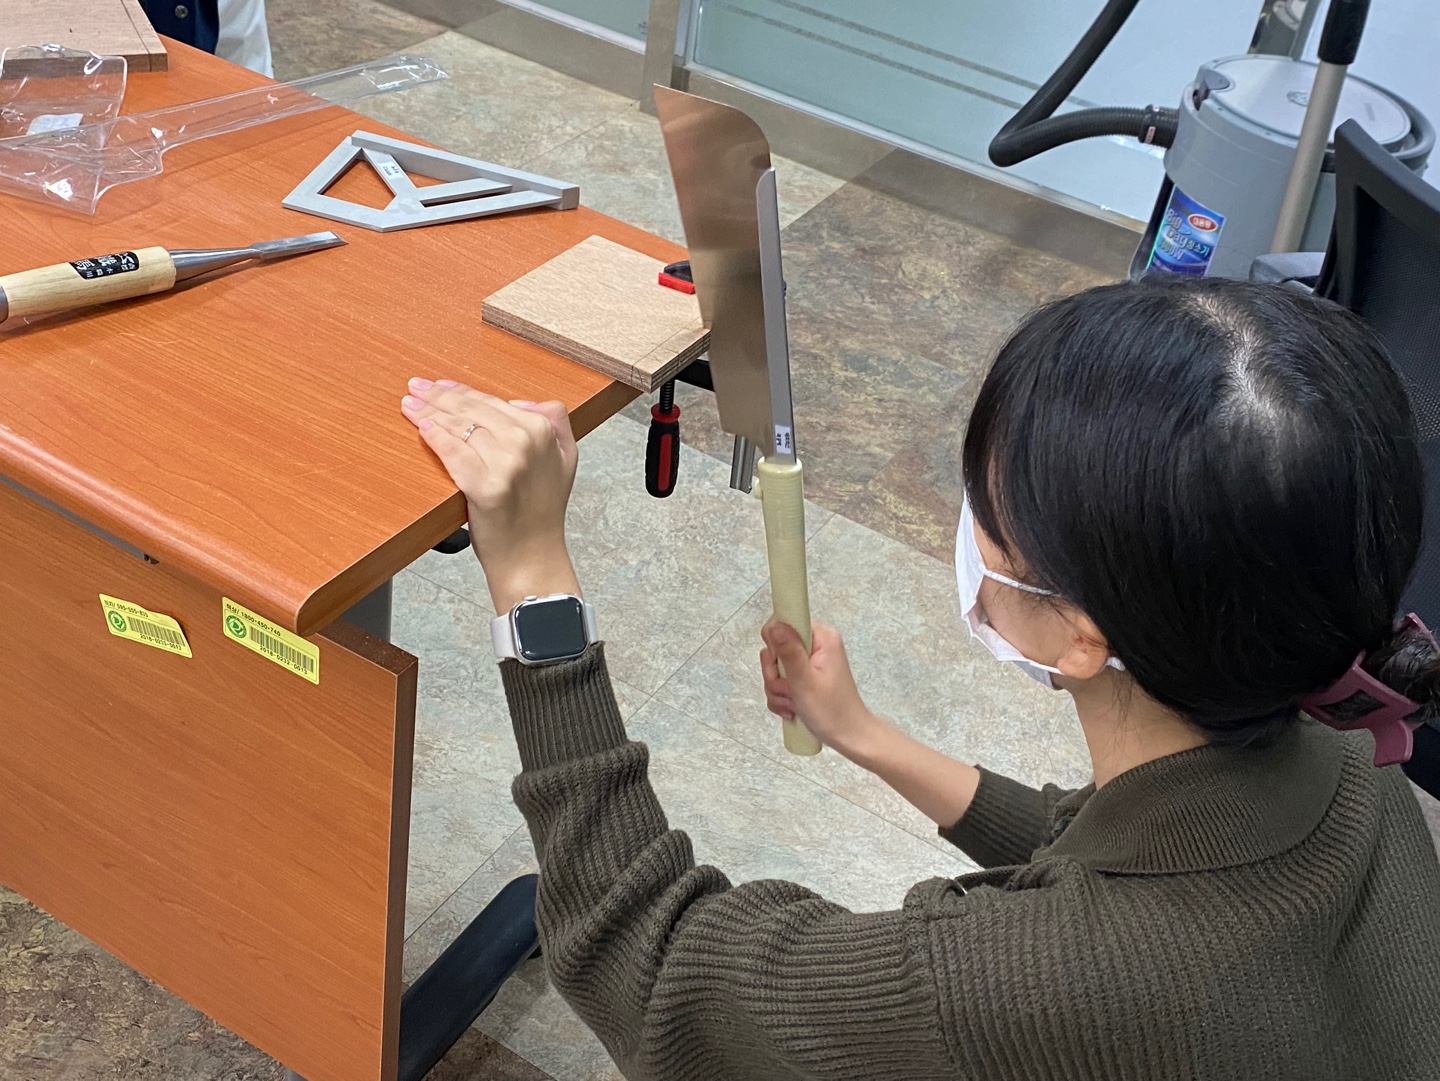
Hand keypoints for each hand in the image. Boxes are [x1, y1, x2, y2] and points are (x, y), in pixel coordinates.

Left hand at [402, 378, 579, 611]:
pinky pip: (452, 450)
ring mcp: (506, 464)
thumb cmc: (541, 513)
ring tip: (411, 404)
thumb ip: (555, 423)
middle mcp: (527, 442)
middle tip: (417, 387)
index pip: (493, 401)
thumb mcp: (566, 460)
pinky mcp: (484, 485)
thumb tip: (521, 402)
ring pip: (459, 425)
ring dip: (429, 411)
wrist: (533, 557)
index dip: (462, 391)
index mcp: (544, 431)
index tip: (442, 386)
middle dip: (439, 395)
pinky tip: (421, 427)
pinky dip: (434, 436)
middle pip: (472, 409)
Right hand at [759, 621, 883, 759]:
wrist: (849, 737)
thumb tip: (774, 624)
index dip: (775, 644)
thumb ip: (788, 650)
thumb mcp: (804, 680)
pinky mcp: (805, 678)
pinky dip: (782, 698)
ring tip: (793, 704)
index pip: (784, 623)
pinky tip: (792, 710)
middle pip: (775, 648)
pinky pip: (781, 682)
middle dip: (775, 675)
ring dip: (778, 690)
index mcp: (821, 637)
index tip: (781, 666)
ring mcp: (810, 663)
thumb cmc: (831, 710)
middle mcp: (816, 645)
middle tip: (789, 691)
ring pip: (776, 668)